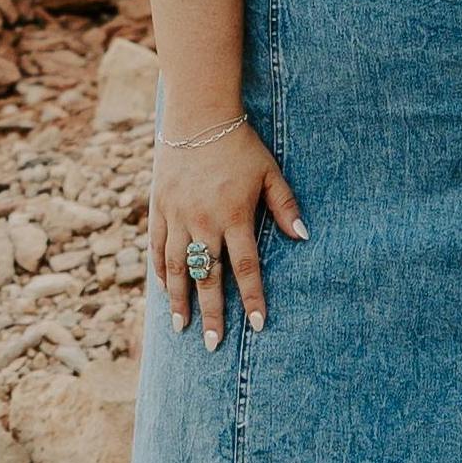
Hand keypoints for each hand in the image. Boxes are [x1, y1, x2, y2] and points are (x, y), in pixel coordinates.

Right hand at [150, 118, 304, 347]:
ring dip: (180, 300)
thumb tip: (303, 236)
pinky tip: (166, 290)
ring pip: (178, 267)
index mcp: (234, 215)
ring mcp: (178, 216)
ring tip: (183, 328)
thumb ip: (285, 206)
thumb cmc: (240, 144)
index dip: (252, 298)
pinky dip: (161, 270)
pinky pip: (158, 246)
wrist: (197, 116)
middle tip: (213, 345)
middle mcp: (204, 221)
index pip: (245, 267)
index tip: (258, 325)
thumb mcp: (269, 172)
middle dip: (212, 314)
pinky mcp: (159, 207)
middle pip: (208, 276)